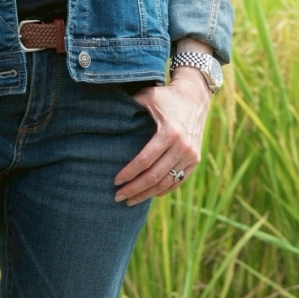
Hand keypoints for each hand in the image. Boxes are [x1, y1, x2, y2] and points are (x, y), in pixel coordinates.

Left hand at [115, 68, 210, 204]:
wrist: (195, 96)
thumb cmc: (166, 96)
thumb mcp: (147, 97)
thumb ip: (127, 105)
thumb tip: (103, 114)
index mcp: (170, 132)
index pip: (145, 160)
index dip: (129, 173)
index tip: (115, 181)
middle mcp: (182, 146)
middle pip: (154, 176)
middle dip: (134, 189)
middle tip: (118, 197)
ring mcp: (191, 155)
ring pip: (166, 183)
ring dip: (147, 194)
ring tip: (130, 201)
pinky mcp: (195, 159)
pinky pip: (177, 181)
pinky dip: (162, 190)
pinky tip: (149, 194)